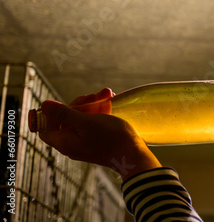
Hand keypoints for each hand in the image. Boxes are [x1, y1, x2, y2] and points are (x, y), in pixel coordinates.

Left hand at [38, 90, 161, 179]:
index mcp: (64, 142)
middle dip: (81, 104)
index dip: (52, 114)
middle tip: (95, 95)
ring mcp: (85, 143)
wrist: (132, 154)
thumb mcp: (86, 122)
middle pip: (66, 120)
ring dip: (93, 105)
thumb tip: (44, 105)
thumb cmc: (109, 138)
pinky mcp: (97, 142)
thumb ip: (64, 113)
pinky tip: (110, 102)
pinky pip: (92, 124)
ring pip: (82, 119)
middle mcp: (71, 144)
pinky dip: (99, 113)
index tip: (65, 104)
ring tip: (108, 94)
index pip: (46, 127)